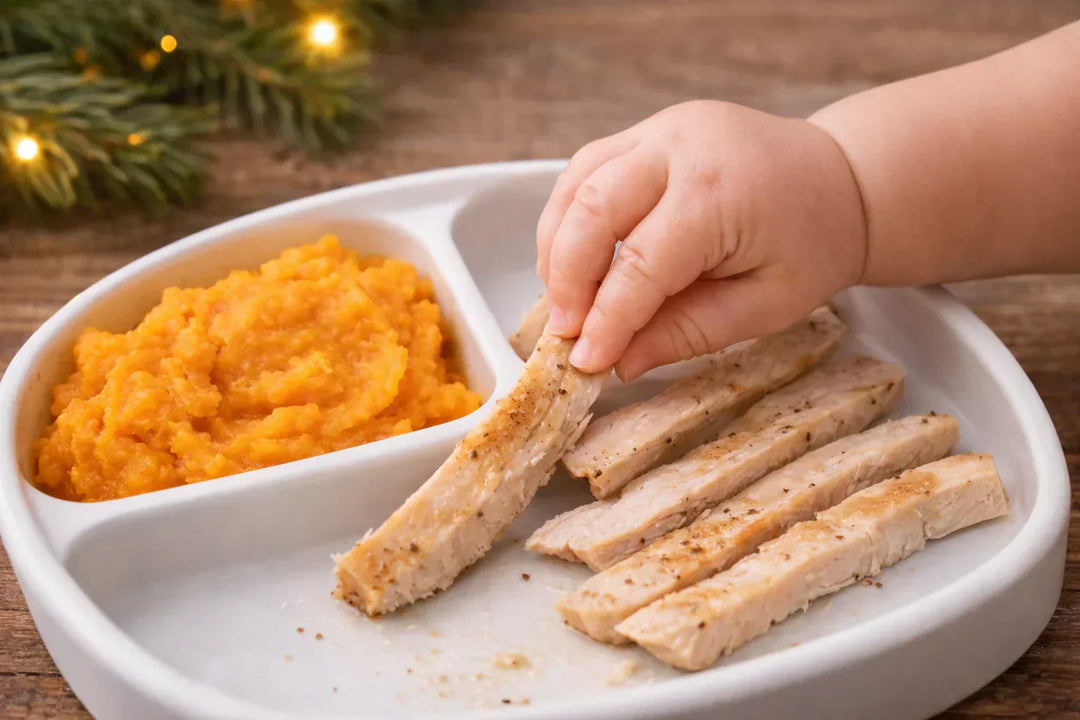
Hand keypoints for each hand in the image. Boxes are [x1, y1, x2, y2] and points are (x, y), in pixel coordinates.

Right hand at [536, 100, 866, 379]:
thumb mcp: (765, 305)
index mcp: (719, 192)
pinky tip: (573, 259)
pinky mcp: (648, 131)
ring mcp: (660, 128)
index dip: (606, 319)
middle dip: (567, 280)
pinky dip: (569, 216)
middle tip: (565, 334)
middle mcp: (681, 145)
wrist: (843, 180)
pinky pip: (587, 169)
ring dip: (557, 246)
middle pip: (591, 210)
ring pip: (576, 183)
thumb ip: (689, 332)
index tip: (586, 362)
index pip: (640, 263)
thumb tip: (621, 362)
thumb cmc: (813, 243)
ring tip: (564, 301)